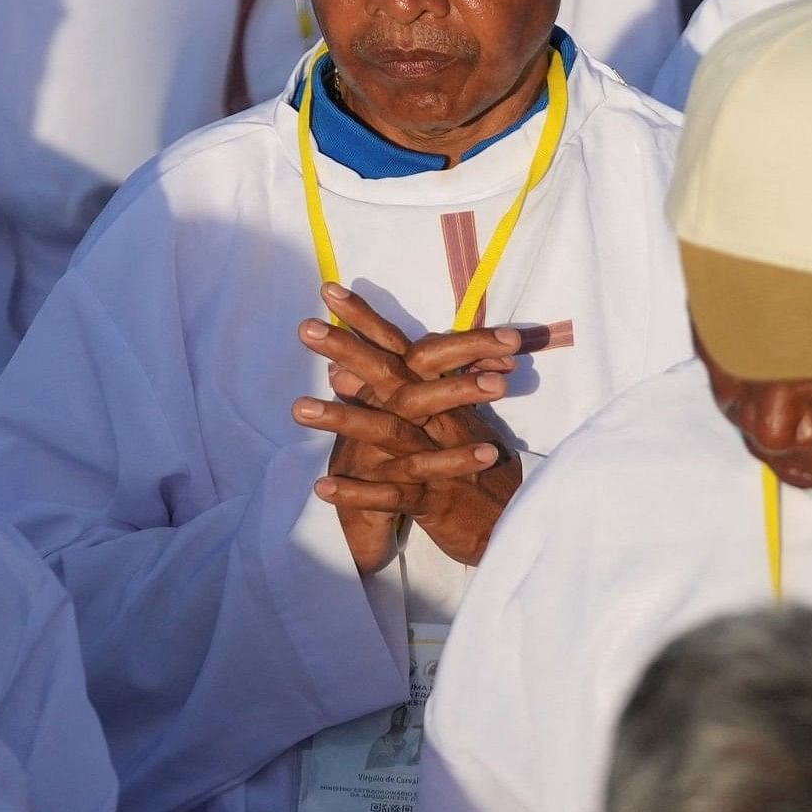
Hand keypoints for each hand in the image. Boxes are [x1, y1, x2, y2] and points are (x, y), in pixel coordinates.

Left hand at [295, 286, 528, 571]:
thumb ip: (392, 397)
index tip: (327, 290)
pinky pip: (394, 496)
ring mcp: (438, 457)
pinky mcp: (436, 500)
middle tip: (304, 328)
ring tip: (297, 408)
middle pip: (393, 378)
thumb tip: (338, 372)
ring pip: (389, 433)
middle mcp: (439, 420)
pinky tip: (322, 487)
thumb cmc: (473, 468)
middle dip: (349, 350)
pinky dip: (359, 492)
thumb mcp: (437, 426)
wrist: (515, 521)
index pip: (399, 350)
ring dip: (343, 419)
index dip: (366, 319)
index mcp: (438, 398)